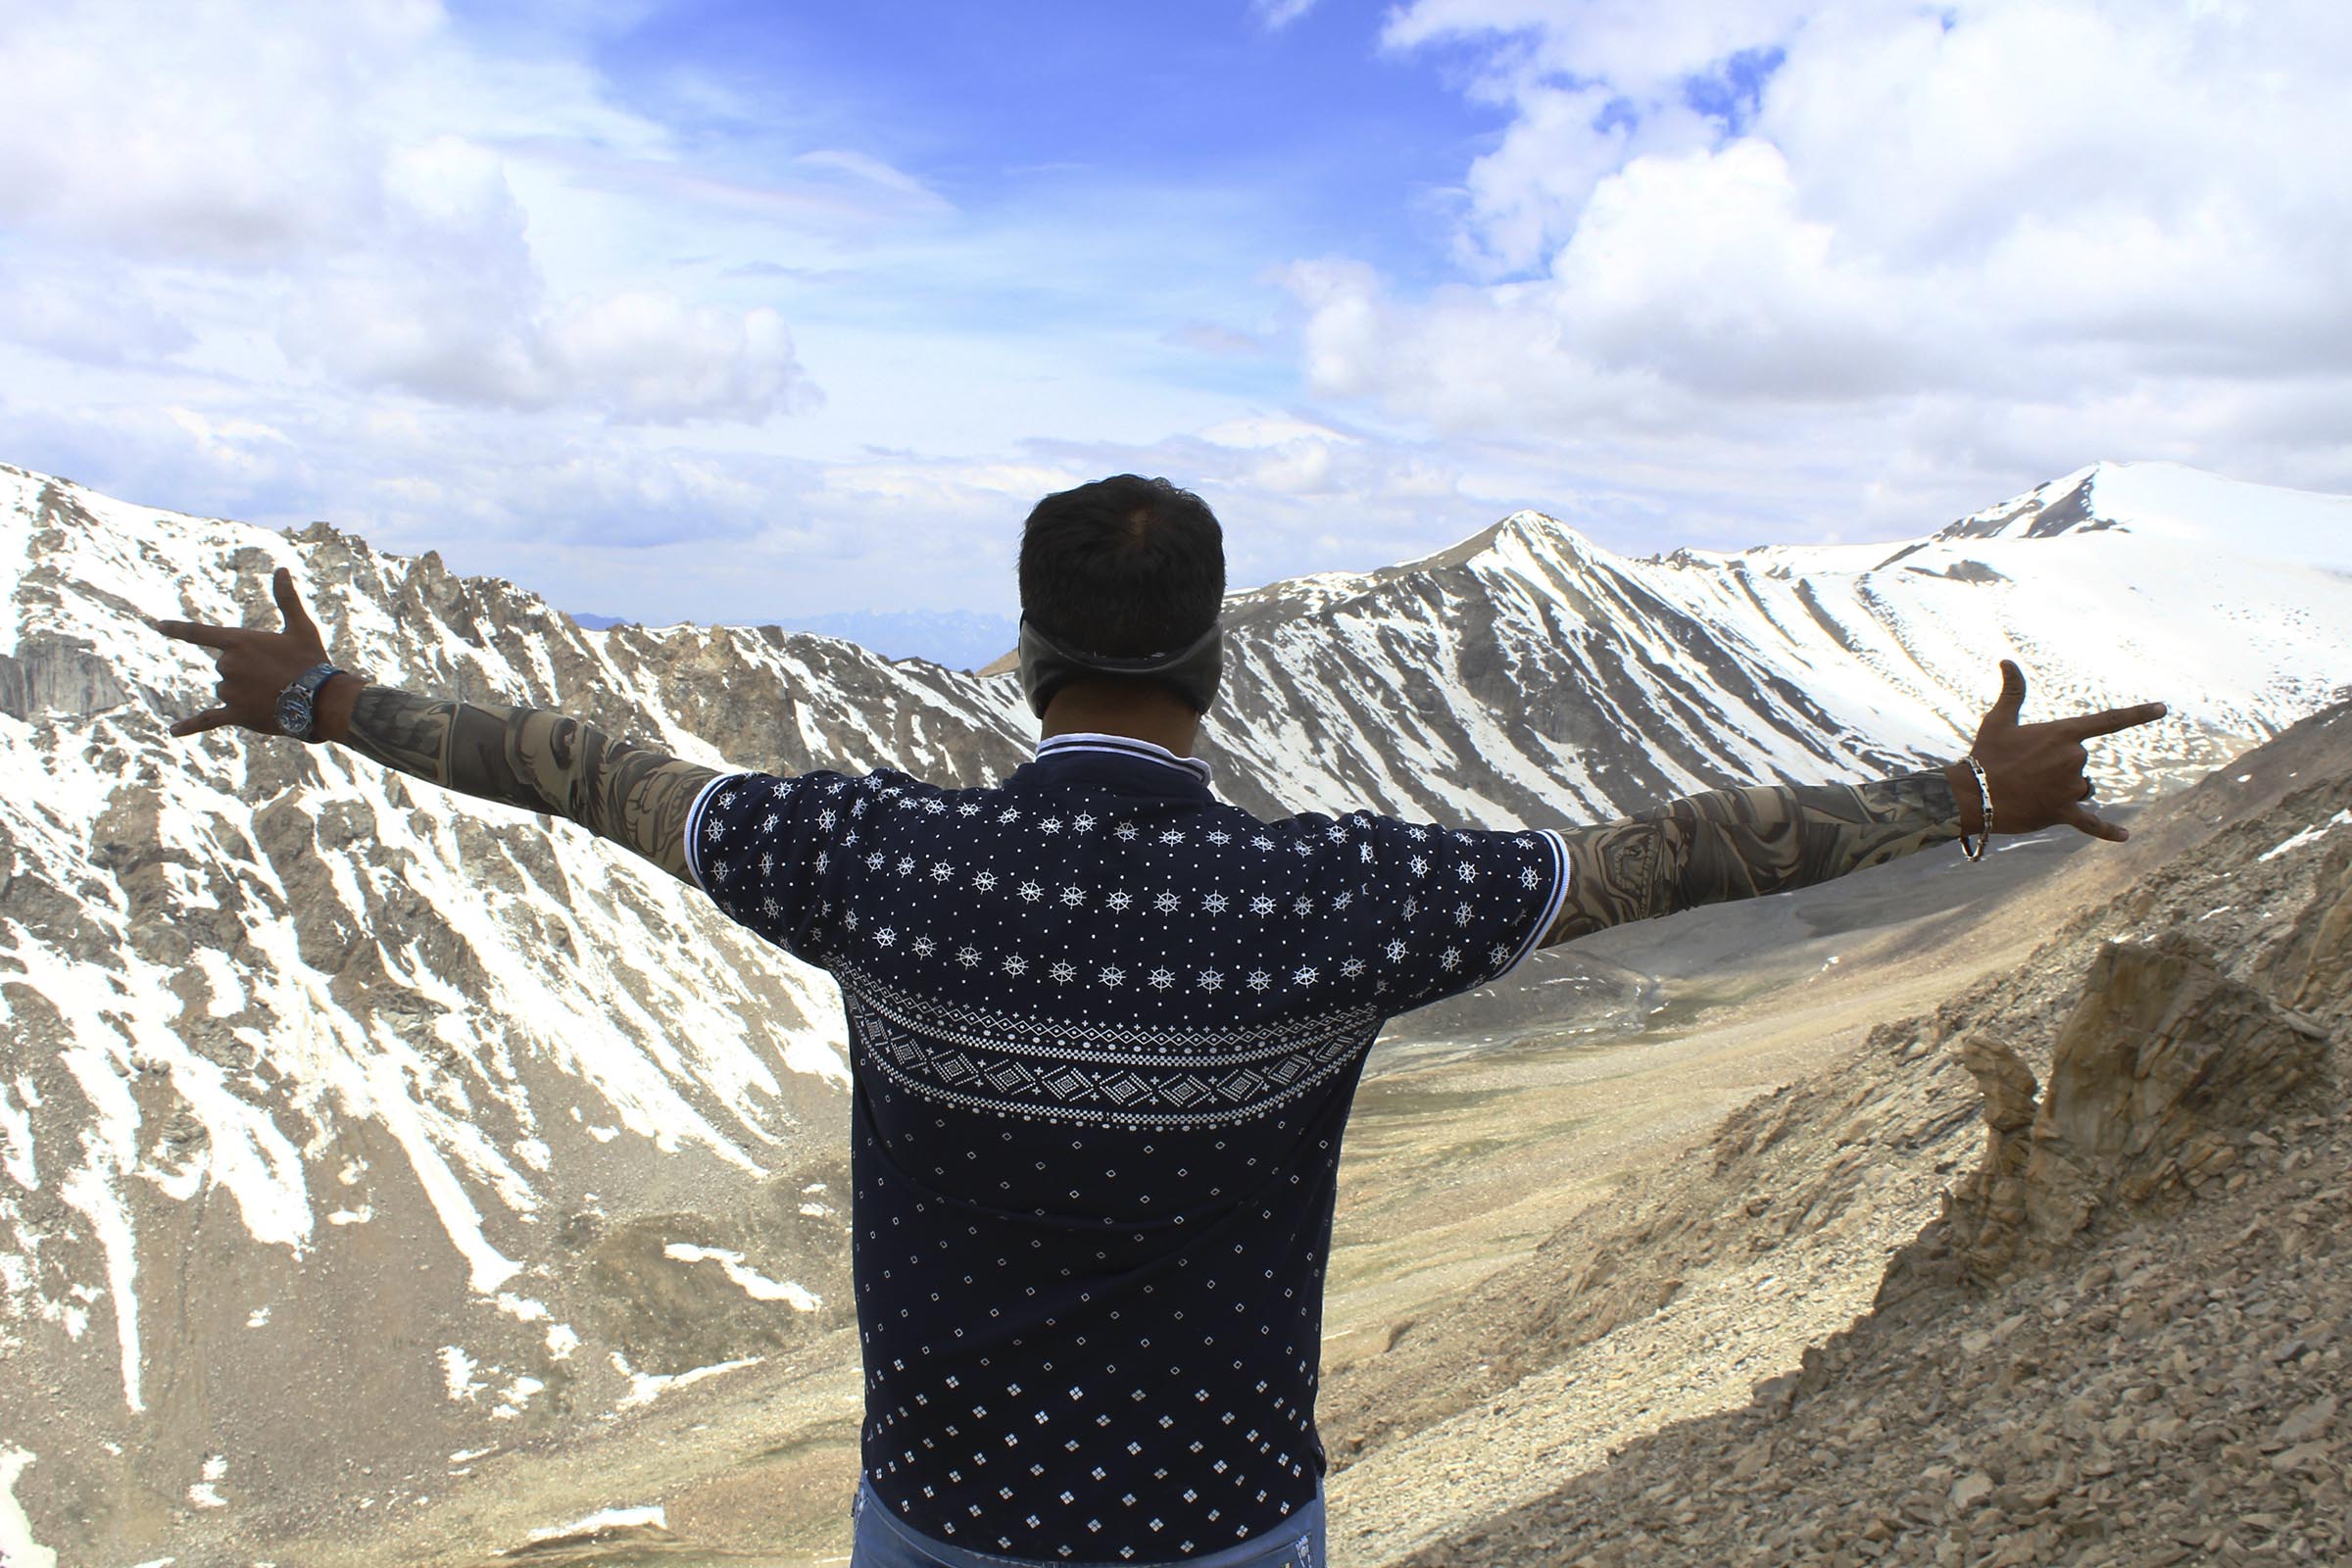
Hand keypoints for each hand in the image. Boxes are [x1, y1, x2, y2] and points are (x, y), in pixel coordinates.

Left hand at [155, 567, 338, 737]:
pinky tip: (173, 731)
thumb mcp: (300, 627)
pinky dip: (190, 726)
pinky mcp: (235, 714)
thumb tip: (281, 569)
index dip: (177, 629)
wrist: (321, 700)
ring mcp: (229, 690)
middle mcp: (228, 665)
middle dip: (247, 670)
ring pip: (227, 689)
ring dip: (246, 691)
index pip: (199, 633)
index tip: (158, 625)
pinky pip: (207, 719)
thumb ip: (286, 598)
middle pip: (226, 666)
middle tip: (277, 674)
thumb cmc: (311, 660)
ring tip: (275, 693)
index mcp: (238, 642)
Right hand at [1956, 659, 2166, 842]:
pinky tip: (2126, 837)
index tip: (2164, 708)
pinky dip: (2108, 831)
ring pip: (2080, 788)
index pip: (2110, 720)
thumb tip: (2006, 660)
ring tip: (2030, 790)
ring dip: (2061, 790)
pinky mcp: (2062, 812)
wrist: (1972, 793)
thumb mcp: (1999, 719)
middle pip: (2080, 763)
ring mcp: (2070, 787)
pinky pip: (2090, 823)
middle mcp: (2074, 758)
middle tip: (2025, 770)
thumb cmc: (1986, 753)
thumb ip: (2013, 691)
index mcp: (2064, 734)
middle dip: (2057, 767)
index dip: (2139, 714)